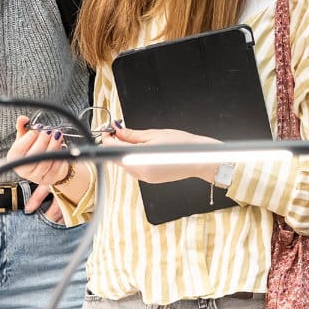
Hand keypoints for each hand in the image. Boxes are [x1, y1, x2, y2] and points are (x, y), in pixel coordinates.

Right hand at [8, 116, 68, 220]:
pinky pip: (55, 168)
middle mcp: (23, 170)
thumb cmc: (33, 149)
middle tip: (49, 130)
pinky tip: (62, 146)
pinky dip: (59, 156)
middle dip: (42, 141)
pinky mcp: (49, 180)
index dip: (27, 139)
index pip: (18, 150)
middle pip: (32, 156)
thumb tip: (22, 119)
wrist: (46, 163)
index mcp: (14, 158)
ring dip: (53, 146)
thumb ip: (22, 127)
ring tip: (57, 135)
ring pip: (45, 162)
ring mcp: (36, 177)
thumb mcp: (25, 137)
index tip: (35, 130)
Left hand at [100, 126, 220, 183]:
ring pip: (124, 164)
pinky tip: (138, 149)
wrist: (201, 159)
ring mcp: (145, 178)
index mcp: (140, 161)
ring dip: (123, 151)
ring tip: (129, 137)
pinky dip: (132, 158)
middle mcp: (140, 173)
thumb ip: (132, 134)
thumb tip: (117, 130)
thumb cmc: (182, 145)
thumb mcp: (154, 134)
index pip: (113, 149)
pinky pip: (134, 168)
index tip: (108, 128)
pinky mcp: (150, 180)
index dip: (107, 138)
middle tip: (117, 130)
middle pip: (117, 158)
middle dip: (114, 144)